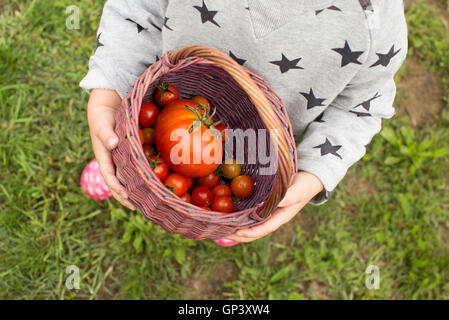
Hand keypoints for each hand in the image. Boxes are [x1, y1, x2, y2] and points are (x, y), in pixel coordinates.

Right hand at [87, 89, 135, 209]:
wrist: (105, 108)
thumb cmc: (103, 117)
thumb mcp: (102, 123)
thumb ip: (106, 133)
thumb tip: (112, 144)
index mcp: (103, 157)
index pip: (109, 177)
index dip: (117, 188)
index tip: (126, 196)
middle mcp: (111, 162)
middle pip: (117, 184)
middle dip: (125, 196)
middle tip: (136, 208)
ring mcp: (119, 161)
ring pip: (125, 179)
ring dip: (134, 191)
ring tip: (145, 202)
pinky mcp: (127, 157)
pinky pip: (133, 170)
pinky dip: (140, 178)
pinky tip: (151, 185)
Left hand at [226, 171, 323, 242]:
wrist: (309, 177)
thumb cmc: (304, 185)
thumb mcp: (298, 190)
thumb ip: (289, 196)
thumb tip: (278, 200)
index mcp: (279, 217)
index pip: (262, 229)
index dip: (248, 233)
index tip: (235, 232)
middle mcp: (271, 217)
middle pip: (252, 230)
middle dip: (236, 233)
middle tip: (219, 231)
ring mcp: (267, 211)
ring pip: (249, 223)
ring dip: (235, 225)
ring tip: (219, 224)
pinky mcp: (263, 203)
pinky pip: (249, 211)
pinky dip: (238, 213)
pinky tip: (227, 210)